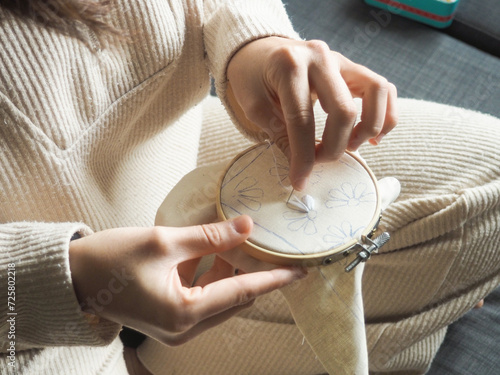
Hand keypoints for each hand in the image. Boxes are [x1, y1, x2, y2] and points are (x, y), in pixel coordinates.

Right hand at [69, 215, 305, 345]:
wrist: (72, 278)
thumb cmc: (110, 260)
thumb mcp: (163, 242)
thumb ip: (209, 236)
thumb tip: (247, 227)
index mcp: (184, 314)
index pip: (242, 293)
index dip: (273, 279)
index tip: (299, 271)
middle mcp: (184, 329)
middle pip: (234, 299)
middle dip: (252, 272)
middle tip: (267, 246)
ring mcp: (176, 327)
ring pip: (220, 299)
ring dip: (231, 273)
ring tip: (240, 243)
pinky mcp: (169, 319)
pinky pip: (204, 300)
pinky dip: (214, 278)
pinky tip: (216, 254)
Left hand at [227, 37, 397, 190]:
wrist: (260, 50)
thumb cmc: (253, 78)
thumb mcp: (254, 106)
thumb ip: (278, 133)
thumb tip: (302, 167)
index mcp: (289, 65)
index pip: (301, 119)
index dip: (303, 157)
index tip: (300, 182)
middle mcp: (320, 57)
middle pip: (343, 110)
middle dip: (334, 147)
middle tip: (321, 161)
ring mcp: (341, 59)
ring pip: (377, 92)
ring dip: (368, 128)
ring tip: (351, 146)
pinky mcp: (353, 67)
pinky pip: (384, 89)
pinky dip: (385, 115)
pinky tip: (370, 136)